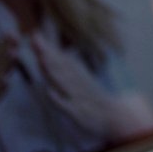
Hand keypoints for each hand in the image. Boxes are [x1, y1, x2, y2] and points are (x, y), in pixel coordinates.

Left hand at [28, 29, 152, 140]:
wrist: (118, 117)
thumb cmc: (98, 99)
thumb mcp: (86, 81)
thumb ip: (73, 69)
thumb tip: (65, 54)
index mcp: (79, 75)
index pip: (60, 59)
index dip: (47, 48)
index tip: (35, 34)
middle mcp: (78, 83)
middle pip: (60, 66)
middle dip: (47, 53)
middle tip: (34, 39)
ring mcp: (78, 97)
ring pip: (63, 82)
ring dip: (52, 70)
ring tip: (41, 58)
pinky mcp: (78, 113)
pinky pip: (67, 106)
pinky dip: (58, 99)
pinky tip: (49, 92)